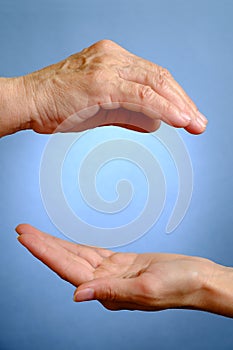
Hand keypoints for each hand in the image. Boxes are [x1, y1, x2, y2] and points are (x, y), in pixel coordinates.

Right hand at [0, 40, 206, 136]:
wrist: (29, 101)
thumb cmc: (59, 104)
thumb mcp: (101, 107)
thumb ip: (129, 113)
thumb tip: (154, 124)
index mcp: (113, 59)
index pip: (153, 75)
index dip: (175, 95)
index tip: (188, 114)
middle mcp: (114, 57)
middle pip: (160, 77)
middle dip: (183, 101)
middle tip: (199, 122)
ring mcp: (108, 68)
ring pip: (155, 83)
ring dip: (179, 106)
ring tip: (195, 124)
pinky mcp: (102, 84)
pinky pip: (141, 96)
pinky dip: (164, 108)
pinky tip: (179, 120)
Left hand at [16, 224, 232, 316]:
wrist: (198, 279)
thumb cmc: (180, 285)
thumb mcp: (147, 289)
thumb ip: (111, 291)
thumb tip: (77, 295)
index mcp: (109, 292)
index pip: (68, 269)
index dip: (45, 252)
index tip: (26, 237)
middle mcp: (105, 284)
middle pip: (67, 261)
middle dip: (43, 245)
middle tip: (22, 229)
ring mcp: (112, 274)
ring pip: (77, 255)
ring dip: (56, 244)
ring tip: (36, 233)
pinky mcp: (121, 264)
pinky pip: (93, 253)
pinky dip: (77, 246)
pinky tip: (66, 243)